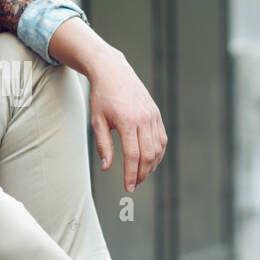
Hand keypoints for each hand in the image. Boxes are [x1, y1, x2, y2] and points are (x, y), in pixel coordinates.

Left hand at [87, 50, 166, 192]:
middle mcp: (144, 119)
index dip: (131, 174)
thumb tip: (107, 167)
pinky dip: (158, 153)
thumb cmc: (102, 96)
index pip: (132, 155)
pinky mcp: (156, 114)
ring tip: (141, 175)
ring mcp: (153, 116)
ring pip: (158, 148)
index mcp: (127, 121)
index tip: (128, 187)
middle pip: (148, 155)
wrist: (113, 72)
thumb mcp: (97, 121)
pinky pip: (162, 138)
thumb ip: (103, 145)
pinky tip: (150, 160)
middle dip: (142, 174)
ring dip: (152, 165)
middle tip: (134, 184)